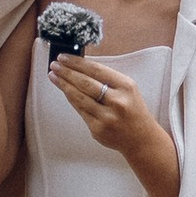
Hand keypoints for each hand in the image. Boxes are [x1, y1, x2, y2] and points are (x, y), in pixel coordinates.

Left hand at [53, 53, 172, 180]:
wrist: (141, 139)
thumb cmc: (133, 110)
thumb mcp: (128, 89)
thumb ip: (107, 79)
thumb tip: (80, 67)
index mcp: (125, 86)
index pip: (96, 70)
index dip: (77, 63)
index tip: (64, 57)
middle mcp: (117, 101)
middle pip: (85, 83)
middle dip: (66, 72)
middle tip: (55, 65)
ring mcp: (106, 117)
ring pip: (79, 98)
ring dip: (64, 85)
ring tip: (54, 76)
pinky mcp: (97, 129)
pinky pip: (80, 111)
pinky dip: (71, 99)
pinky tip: (65, 91)